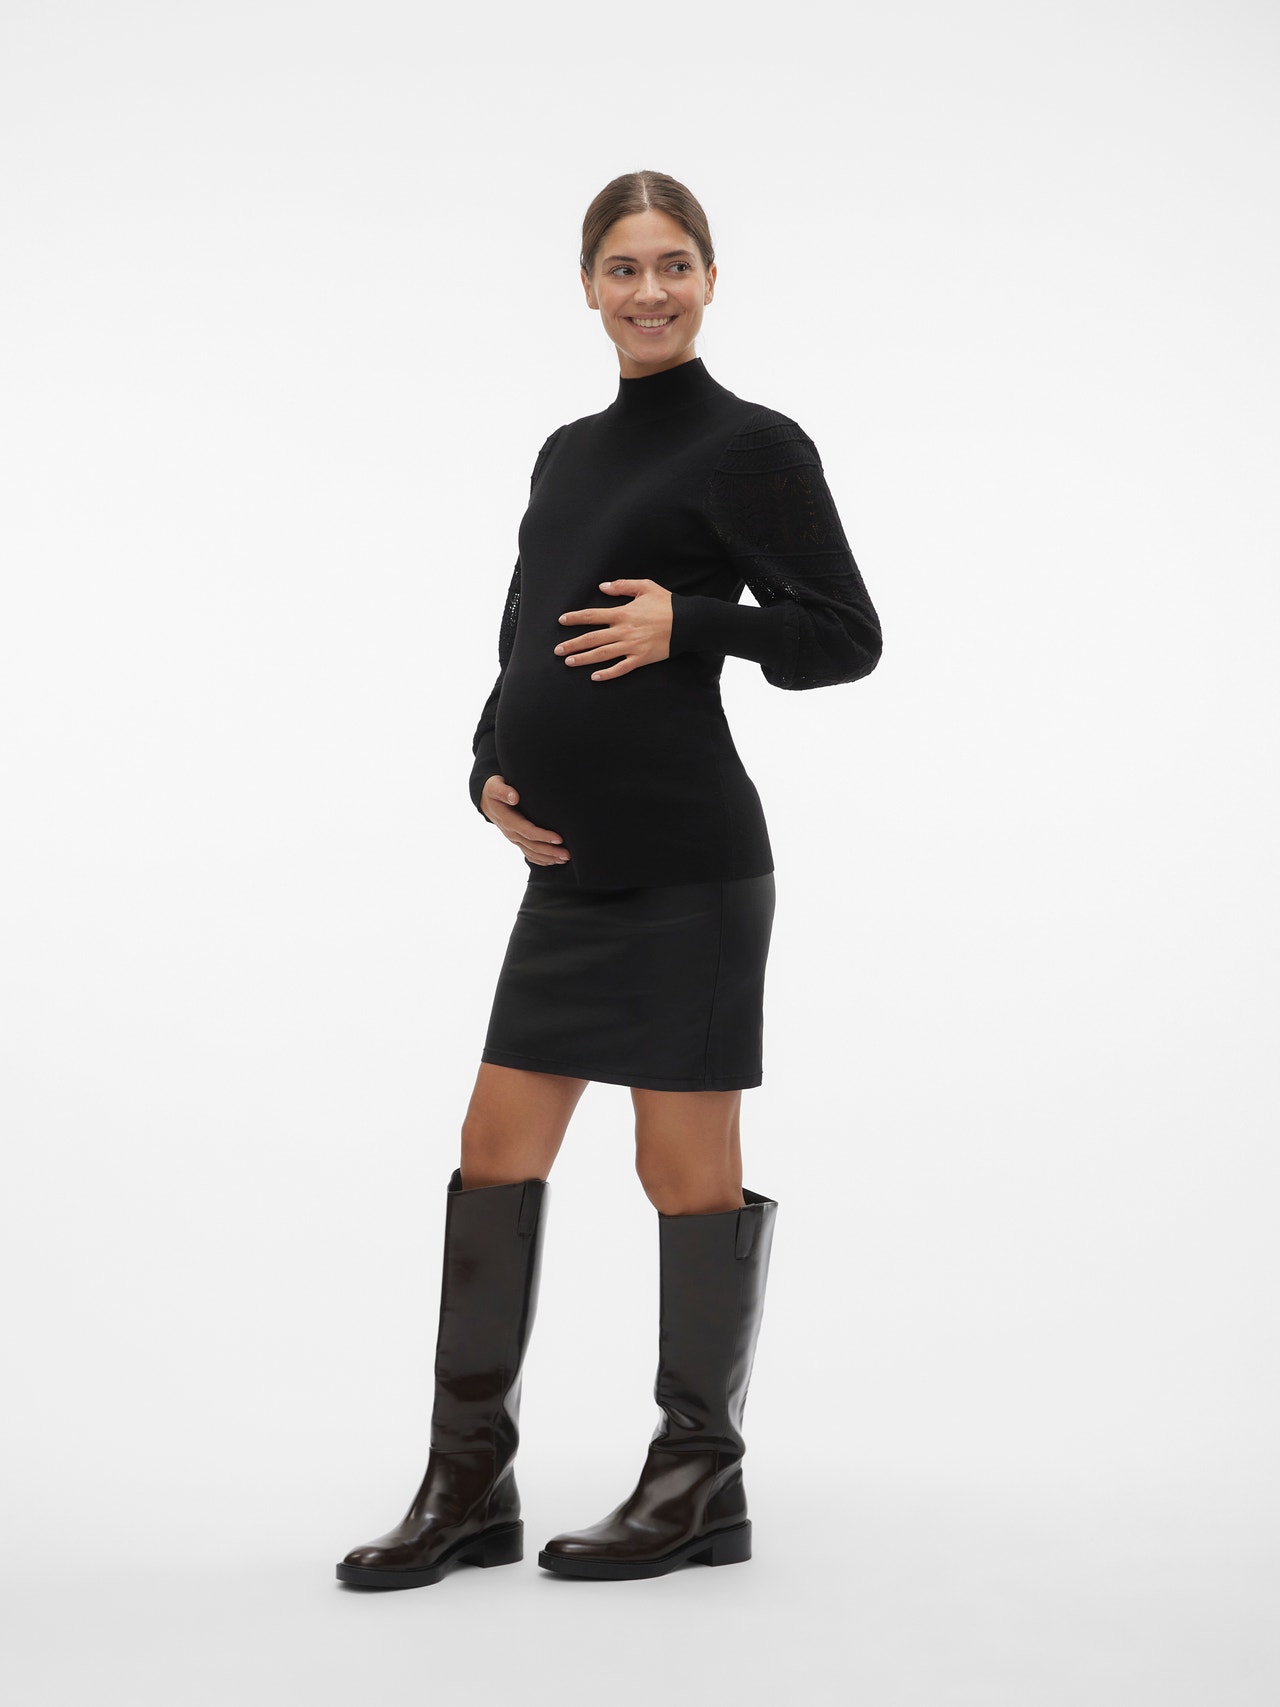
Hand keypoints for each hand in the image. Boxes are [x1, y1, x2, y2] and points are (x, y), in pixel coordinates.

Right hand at [480, 775, 571, 866]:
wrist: (485, 800)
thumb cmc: (493, 791)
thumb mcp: (494, 786)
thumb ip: (503, 791)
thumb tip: (514, 797)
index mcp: (508, 821)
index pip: (528, 832)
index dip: (543, 836)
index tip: (559, 838)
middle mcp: (511, 833)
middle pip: (533, 846)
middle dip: (551, 851)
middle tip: (568, 854)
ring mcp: (514, 838)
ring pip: (532, 853)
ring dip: (549, 858)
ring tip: (565, 859)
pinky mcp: (517, 840)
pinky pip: (529, 854)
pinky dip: (541, 860)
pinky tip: (553, 861)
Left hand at [553, 578, 672, 680]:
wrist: (688, 622)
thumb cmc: (667, 603)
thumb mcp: (646, 587)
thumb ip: (623, 586)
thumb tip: (602, 587)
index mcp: (623, 613)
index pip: (592, 616)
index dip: (575, 618)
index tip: (561, 621)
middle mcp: (623, 631)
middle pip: (592, 639)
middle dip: (573, 644)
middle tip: (557, 650)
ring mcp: (631, 647)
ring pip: (602, 655)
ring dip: (584, 659)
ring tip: (569, 662)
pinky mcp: (641, 659)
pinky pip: (621, 668)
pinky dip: (608, 674)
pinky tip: (595, 677)